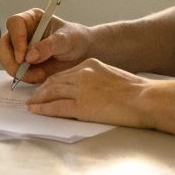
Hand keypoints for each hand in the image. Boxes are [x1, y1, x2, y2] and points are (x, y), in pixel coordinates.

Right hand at [0, 8, 93, 84]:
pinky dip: (25, 77)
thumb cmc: (75, 39)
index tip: (24, 57)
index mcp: (31, 19)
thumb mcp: (66, 40)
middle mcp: (21, 32)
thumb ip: (48, 46)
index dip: (16, 40)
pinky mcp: (22, 62)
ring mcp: (19, 48)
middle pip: (2, 45)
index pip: (14, 24)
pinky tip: (40, 76)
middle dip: (11, 61)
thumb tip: (29, 56)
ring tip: (40, 75)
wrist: (81, 53)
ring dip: (19, 72)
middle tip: (26, 72)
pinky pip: (15, 71)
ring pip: (5, 61)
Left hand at [26, 58, 150, 128]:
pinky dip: (43, 108)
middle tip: (33, 96)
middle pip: (55, 81)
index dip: (52, 81)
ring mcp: (80, 89)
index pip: (65, 73)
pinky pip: (56, 107)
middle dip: (42, 89)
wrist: (144, 98)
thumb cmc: (136, 91)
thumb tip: (90, 90)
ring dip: (38, 99)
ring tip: (30, 104)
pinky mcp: (81, 105)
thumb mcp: (113, 76)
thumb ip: (97, 79)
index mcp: (90, 64)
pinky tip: (36, 110)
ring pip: (52, 92)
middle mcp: (82, 73)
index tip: (45, 86)